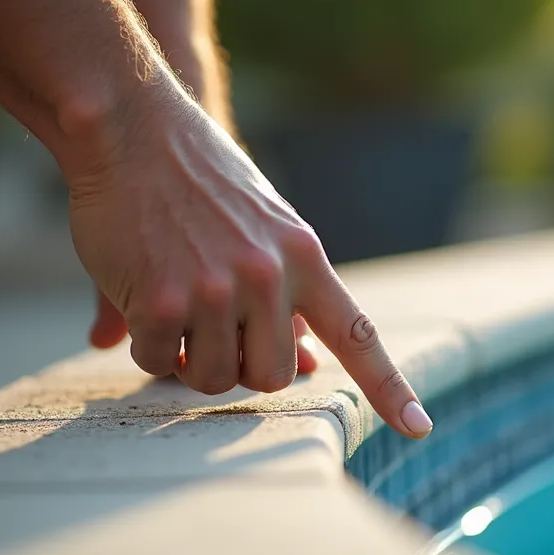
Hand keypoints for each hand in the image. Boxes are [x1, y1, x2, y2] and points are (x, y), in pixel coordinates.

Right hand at [66, 101, 431, 438]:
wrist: (134, 127)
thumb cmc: (201, 182)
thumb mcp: (265, 229)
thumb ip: (290, 294)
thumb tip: (309, 364)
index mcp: (305, 258)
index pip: (357, 334)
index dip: (390, 387)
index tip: (419, 427)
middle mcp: (270, 276)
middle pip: (271, 376)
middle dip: (240, 367)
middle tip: (211, 332)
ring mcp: (218, 289)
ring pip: (214, 378)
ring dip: (189, 361)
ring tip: (173, 310)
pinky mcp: (164, 299)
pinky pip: (160, 362)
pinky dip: (148, 348)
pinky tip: (140, 302)